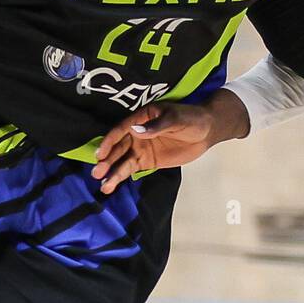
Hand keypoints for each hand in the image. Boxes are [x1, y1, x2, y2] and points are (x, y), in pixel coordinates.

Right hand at [91, 101, 219, 192]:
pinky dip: (121, 176)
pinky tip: (111, 185)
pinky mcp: (147, 161)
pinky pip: (131, 169)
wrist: (207, 131)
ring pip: (122, 161)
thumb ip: (156, 126)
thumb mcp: (176, 119)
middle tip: (97, 172)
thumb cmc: (191, 118)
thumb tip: (135, 130)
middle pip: (118, 147)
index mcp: (142, 117)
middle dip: (107, 160)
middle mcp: (137, 133)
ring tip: (103, 185)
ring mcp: (141, 148)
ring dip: (112, 172)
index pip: (122, 129)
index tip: (100, 153)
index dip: (110, 141)